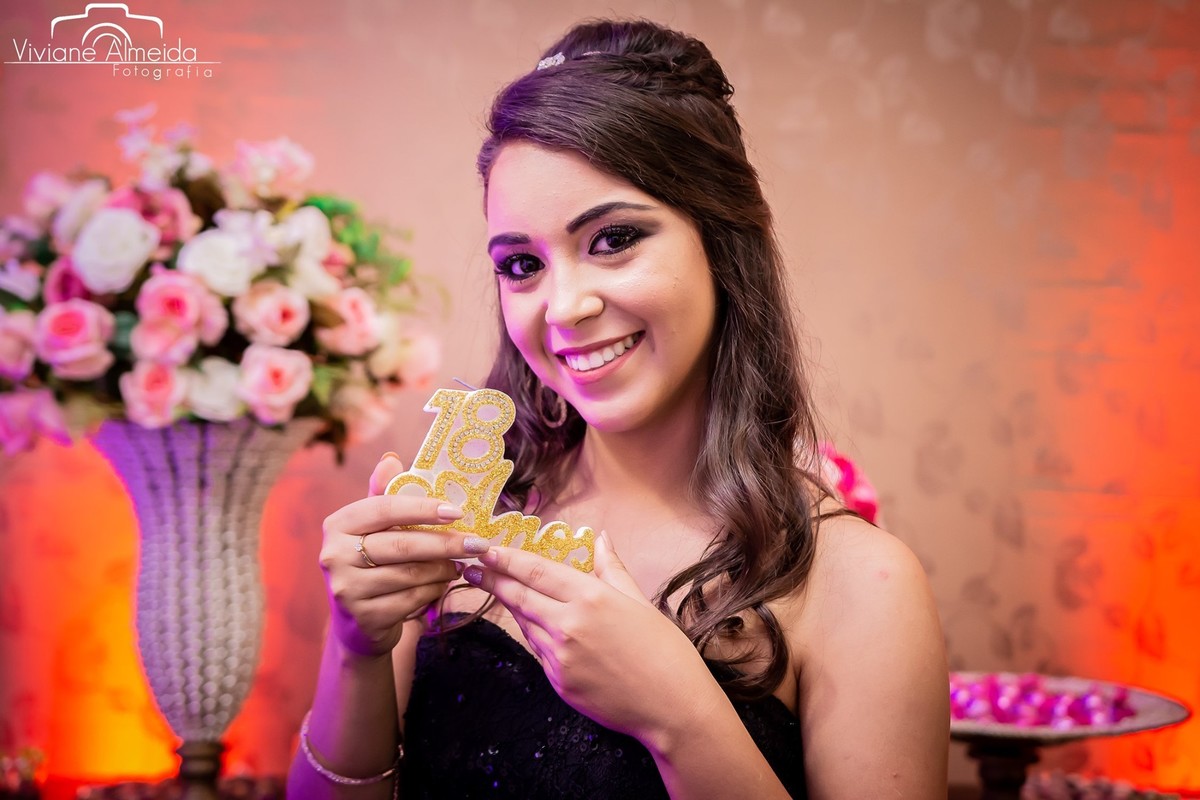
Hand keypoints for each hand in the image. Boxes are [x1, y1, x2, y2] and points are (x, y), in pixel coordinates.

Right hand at [318, 452, 487, 657]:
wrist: (357, 619)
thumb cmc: (371, 561)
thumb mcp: (374, 527)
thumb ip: (383, 494)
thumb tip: (391, 459)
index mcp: (338, 524)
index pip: (384, 509)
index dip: (423, 509)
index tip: (458, 511)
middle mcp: (334, 556)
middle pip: (402, 545)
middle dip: (446, 543)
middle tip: (478, 543)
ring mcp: (347, 589)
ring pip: (410, 574)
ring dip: (443, 569)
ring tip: (460, 564)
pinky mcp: (364, 617)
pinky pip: (412, 599)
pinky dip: (433, 591)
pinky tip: (442, 585)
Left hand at [464, 533, 713, 744]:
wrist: (672, 706)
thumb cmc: (664, 650)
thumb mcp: (639, 601)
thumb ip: (612, 568)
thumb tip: (600, 538)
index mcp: (591, 597)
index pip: (536, 571)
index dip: (506, 559)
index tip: (484, 549)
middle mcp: (569, 624)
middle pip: (518, 596)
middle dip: (491, 579)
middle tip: (470, 567)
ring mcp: (560, 657)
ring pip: (525, 624)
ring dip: (512, 607)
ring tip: (499, 590)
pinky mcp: (558, 682)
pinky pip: (538, 651)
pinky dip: (534, 635)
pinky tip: (535, 626)